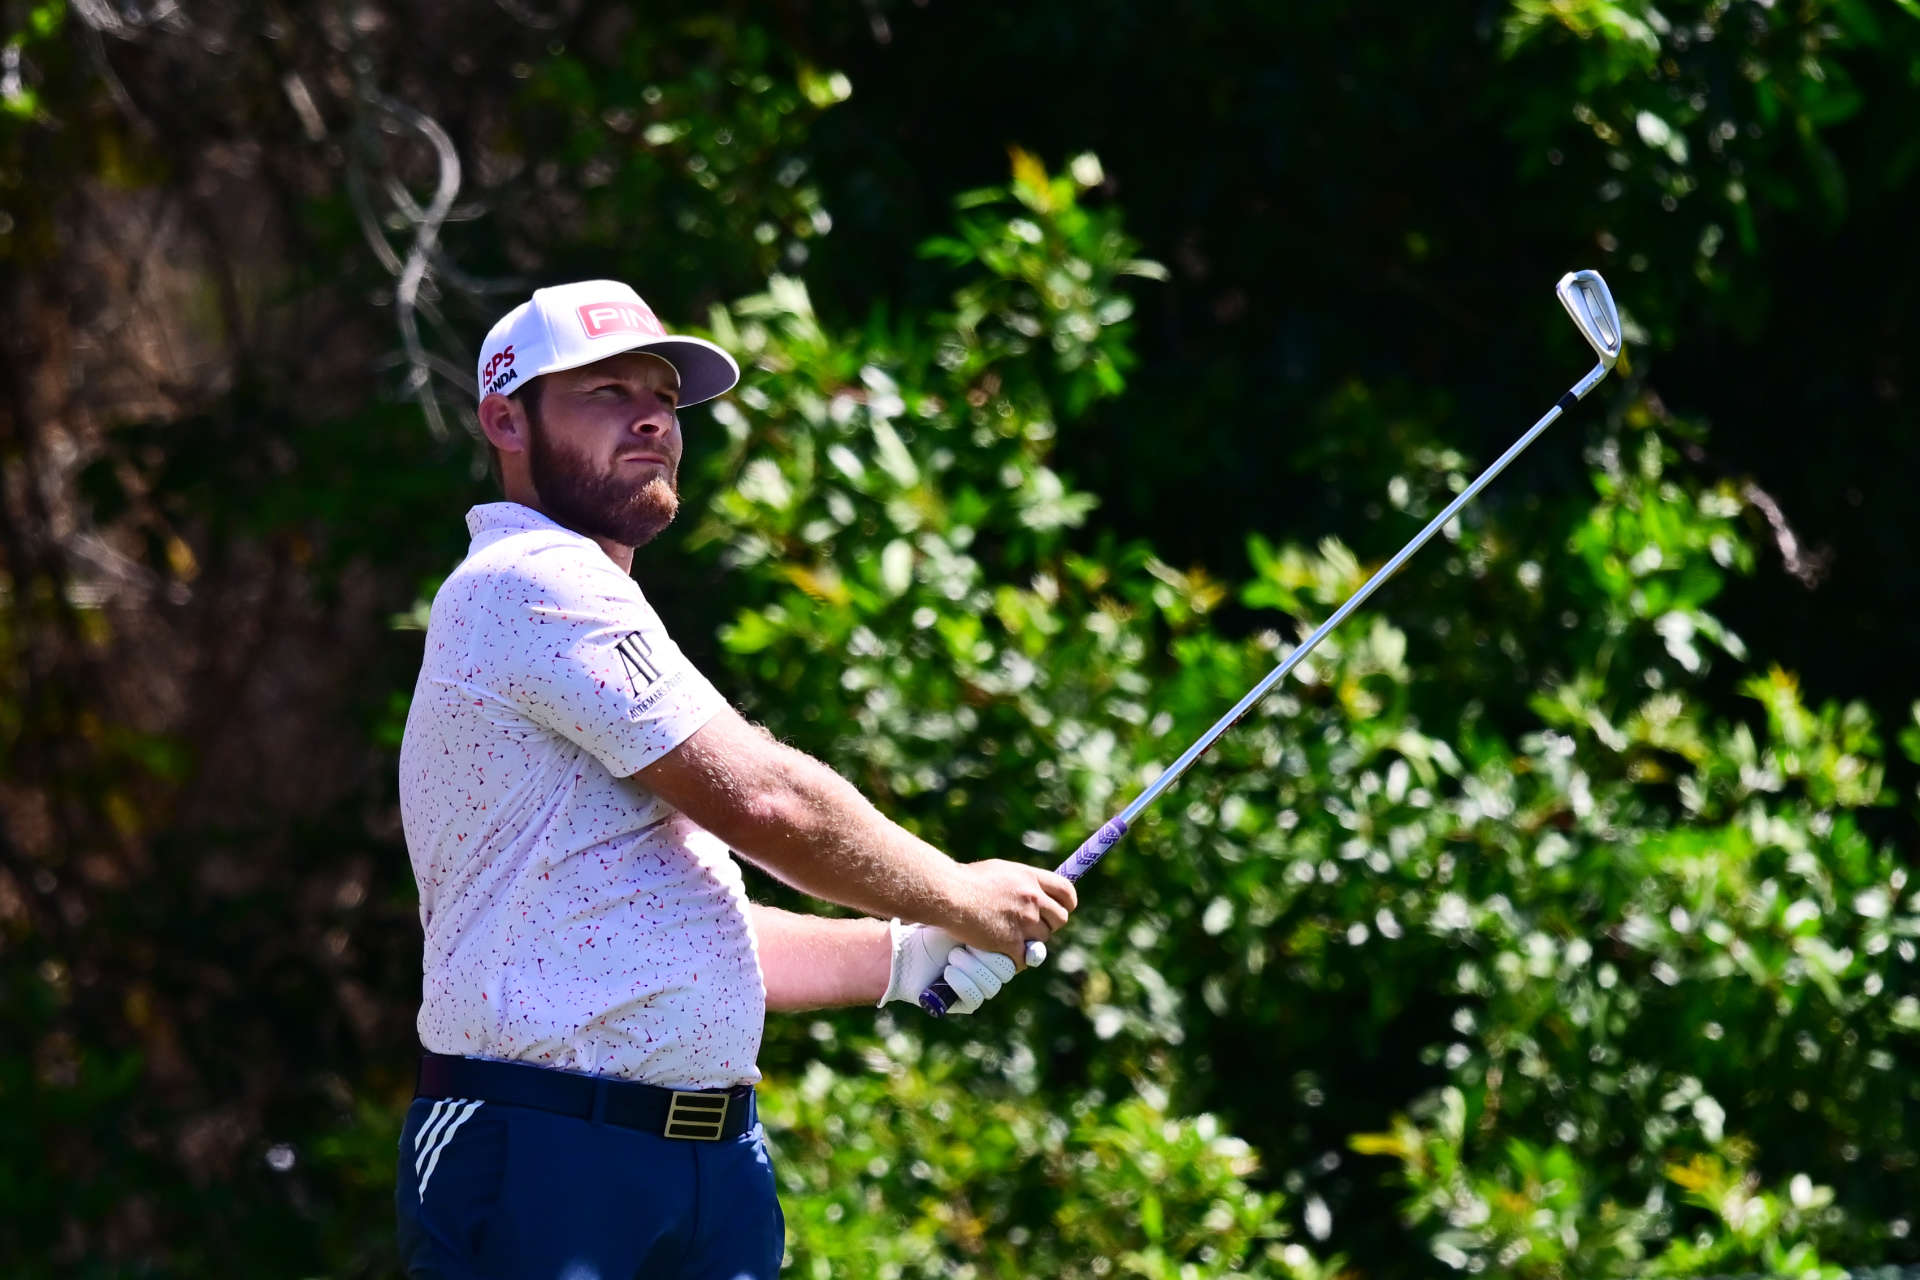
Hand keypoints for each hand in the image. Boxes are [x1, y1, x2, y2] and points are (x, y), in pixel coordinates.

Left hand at [880, 920, 1019, 1014]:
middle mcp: (995, 970)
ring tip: (952, 956)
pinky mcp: (967, 1002)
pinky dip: (961, 983)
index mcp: (1002, 947)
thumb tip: (1017, 905)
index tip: (1025, 948)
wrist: (909, 950)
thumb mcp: (968, 916)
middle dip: (986, 956)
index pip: (1028, 955)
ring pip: (992, 985)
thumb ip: (995, 915)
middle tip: (966, 944)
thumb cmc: (938, 929)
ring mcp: (983, 987)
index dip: (1030, 953)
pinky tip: (947, 972)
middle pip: (1008, 970)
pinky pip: (975, 998)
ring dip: (971, 969)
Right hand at [943, 859, 1075, 962]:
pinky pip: (1024, 959)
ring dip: (1030, 943)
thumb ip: (1022, 883)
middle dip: (1048, 926)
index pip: (1066, 892)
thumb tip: (1034, 894)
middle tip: (1030, 929)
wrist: (949, 895)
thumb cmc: (966, 881)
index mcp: (1030, 877)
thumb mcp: (1001, 871)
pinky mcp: (1012, 942)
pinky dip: (1016, 961)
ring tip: (1010, 939)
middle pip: (1059, 919)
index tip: (1062, 910)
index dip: (1067, 904)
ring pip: (1042, 940)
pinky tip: (1004, 956)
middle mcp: (1033, 899)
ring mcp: (1024, 921)